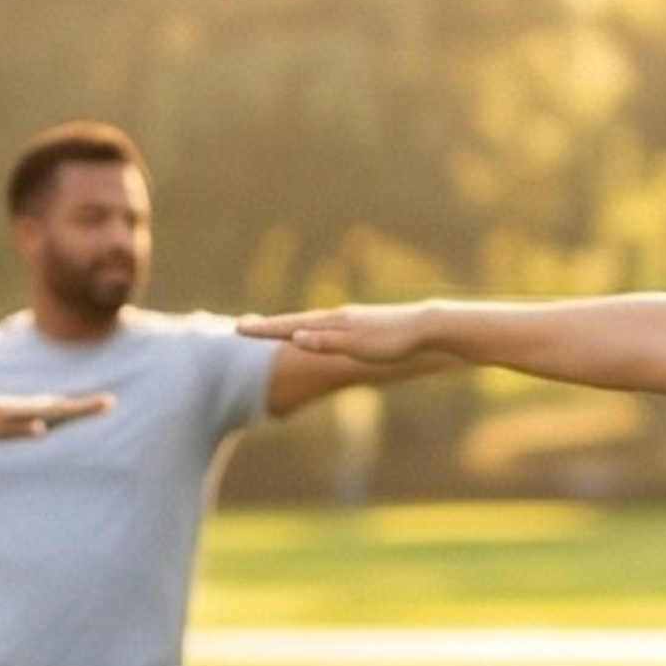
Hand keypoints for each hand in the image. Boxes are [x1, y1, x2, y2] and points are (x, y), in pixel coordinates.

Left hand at [0, 391, 113, 439]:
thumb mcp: (5, 430)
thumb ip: (23, 429)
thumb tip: (42, 428)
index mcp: (41, 411)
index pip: (70, 411)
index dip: (89, 408)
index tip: (109, 402)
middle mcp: (44, 406)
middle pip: (74, 407)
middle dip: (93, 406)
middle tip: (113, 402)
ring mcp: (43, 407)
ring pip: (69, 407)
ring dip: (87, 406)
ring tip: (106, 404)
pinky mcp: (40, 409)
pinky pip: (62, 409)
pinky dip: (76, 409)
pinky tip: (81, 409)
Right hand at [236, 306, 427, 363]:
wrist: (427, 327)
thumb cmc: (394, 341)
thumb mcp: (358, 348)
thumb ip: (326, 343)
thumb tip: (295, 338)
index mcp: (332, 323)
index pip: (289, 327)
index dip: (264, 329)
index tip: (238, 328)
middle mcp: (337, 317)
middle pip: (295, 322)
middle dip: (269, 326)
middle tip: (243, 326)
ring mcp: (350, 319)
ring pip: (311, 323)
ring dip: (288, 326)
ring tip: (273, 329)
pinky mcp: (363, 324)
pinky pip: (327, 326)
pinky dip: (310, 329)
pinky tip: (317, 332)